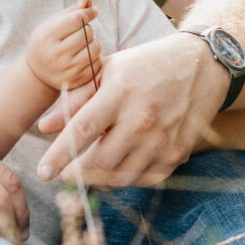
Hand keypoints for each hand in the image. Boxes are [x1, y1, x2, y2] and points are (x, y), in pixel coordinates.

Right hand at [23, 0, 102, 92]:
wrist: (37, 74)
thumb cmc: (46, 43)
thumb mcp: (51, 25)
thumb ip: (71, 12)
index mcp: (47, 36)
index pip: (76, 19)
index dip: (87, 13)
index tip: (91, 11)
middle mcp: (57, 54)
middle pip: (88, 32)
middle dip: (87, 29)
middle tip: (78, 33)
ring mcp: (68, 69)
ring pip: (96, 47)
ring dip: (92, 43)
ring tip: (82, 45)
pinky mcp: (78, 80)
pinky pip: (97, 62)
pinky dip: (94, 57)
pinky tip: (83, 57)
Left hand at [35, 31, 227, 186]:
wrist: (201, 66)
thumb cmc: (145, 66)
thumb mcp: (107, 70)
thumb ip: (75, 98)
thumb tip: (45, 126)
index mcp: (119, 93)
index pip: (81, 130)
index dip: (59, 155)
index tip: (43, 173)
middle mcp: (142, 120)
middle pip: (100, 162)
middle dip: (76, 174)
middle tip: (63, 175)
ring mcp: (163, 140)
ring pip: (121, 176)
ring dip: (100, 179)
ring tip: (89, 170)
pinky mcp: (178, 153)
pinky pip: (145, 179)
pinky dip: (127, 178)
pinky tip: (118, 167)